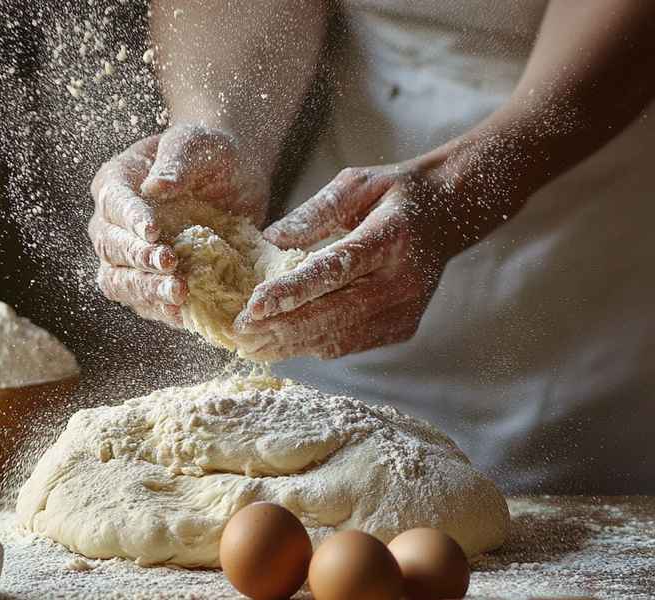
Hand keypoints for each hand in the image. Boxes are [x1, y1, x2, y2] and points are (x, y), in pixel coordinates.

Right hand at [90, 124, 269, 327]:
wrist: (234, 180)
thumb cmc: (210, 155)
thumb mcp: (197, 146)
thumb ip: (177, 162)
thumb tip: (155, 187)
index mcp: (116, 184)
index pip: (114, 204)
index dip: (131, 219)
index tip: (153, 231)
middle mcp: (113, 224)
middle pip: (111, 248)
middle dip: (138, 258)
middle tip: (170, 263)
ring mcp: (129, 258)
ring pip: (120, 282)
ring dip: (146, 290)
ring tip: (178, 293)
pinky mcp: (151, 281)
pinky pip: (147, 303)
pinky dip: (163, 310)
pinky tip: (185, 313)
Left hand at [235, 155, 475, 360]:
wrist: (450, 213)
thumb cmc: (393, 195)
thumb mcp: (355, 185)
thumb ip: (312, 213)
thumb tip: (267, 241)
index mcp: (390, 239)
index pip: (335, 270)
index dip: (293, 291)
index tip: (253, 305)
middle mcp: (402, 282)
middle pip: (333, 314)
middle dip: (281, 328)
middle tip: (238, 334)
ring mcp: (405, 310)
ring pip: (340, 338)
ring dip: (291, 345)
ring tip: (251, 346)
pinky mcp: (403, 328)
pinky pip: (351, 344)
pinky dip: (314, 345)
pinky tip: (282, 344)